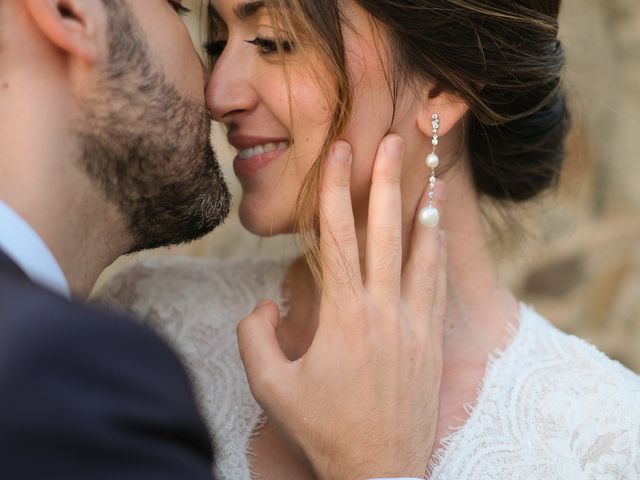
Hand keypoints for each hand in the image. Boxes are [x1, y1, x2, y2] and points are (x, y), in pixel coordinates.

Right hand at [237, 135, 446, 479]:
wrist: (379, 469)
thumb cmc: (322, 428)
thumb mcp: (271, 387)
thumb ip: (256, 337)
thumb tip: (264, 304)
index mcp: (342, 313)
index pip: (337, 235)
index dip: (336, 189)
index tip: (340, 152)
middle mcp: (382, 308)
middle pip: (384, 231)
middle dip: (386, 180)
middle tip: (392, 140)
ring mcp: (412, 322)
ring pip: (420, 252)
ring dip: (424, 209)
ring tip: (430, 174)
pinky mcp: (430, 339)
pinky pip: (437, 283)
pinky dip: (437, 251)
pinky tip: (439, 231)